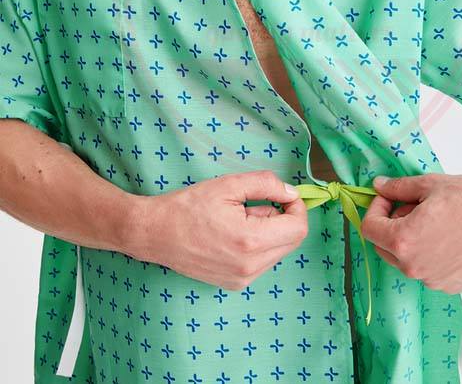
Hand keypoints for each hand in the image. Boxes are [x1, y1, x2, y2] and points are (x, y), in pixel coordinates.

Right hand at [126, 170, 307, 290]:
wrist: (156, 233)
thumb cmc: (189, 206)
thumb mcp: (229, 184)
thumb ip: (266, 184)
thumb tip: (291, 193)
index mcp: (251, 241)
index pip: (298, 228)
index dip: (297, 207)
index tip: (284, 194)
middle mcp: (251, 267)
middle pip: (292, 241)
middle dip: (283, 218)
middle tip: (257, 203)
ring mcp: (243, 279)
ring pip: (278, 251)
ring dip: (270, 231)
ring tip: (240, 219)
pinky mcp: (235, 284)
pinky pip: (263, 262)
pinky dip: (258, 245)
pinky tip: (234, 234)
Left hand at [360, 171, 461, 293]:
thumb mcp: (429, 185)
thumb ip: (397, 188)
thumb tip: (378, 187)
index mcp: (405, 241)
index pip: (369, 228)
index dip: (375, 208)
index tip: (388, 196)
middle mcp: (415, 267)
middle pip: (383, 246)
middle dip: (390, 224)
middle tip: (411, 204)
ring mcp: (434, 280)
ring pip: (405, 259)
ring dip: (409, 239)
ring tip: (434, 218)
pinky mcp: (451, 286)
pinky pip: (427, 269)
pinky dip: (428, 253)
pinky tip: (448, 235)